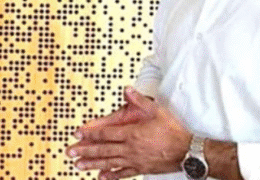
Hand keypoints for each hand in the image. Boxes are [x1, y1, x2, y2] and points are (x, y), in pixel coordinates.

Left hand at [67, 87, 191, 179]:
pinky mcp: (141, 168)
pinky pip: (123, 173)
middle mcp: (130, 149)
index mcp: (132, 134)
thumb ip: (139, 101)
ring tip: (78, 165)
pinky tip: (101, 177)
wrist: (188, 151)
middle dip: (84, 151)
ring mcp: (135, 160)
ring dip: (92, 164)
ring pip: (109, 163)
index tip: (77, 134)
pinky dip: (111, 175)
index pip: (105, 134)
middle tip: (70, 152)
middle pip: (103, 150)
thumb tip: (127, 89)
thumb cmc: (173, 131)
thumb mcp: (157, 111)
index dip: (90, 134)